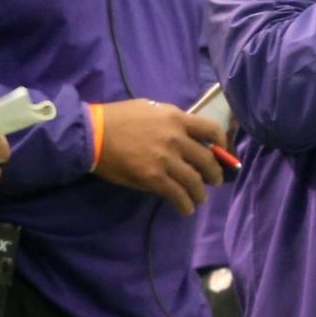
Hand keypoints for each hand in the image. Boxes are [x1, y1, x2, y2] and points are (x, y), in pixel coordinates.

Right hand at [91, 100, 225, 215]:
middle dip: (214, 174)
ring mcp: (166, 159)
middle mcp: (176, 138)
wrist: (93, 133)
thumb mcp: (150, 108)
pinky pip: (177, 194)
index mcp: (177, 118)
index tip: (222, 152)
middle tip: (214, 181)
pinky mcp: (153, 178)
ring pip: (194, 180)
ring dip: (200, 193)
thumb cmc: (118, 118)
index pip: (211, 130)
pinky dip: (185, 203)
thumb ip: (170, 120)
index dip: (222, 143)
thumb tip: (186, 133)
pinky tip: (186, 208)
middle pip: (207, 160)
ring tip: (199, 198)